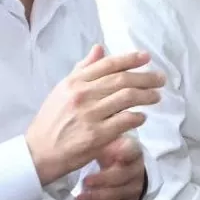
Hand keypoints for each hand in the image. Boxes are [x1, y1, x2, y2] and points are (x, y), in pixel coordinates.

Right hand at [27, 45, 164, 183]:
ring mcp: (90, 115)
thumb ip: (83, 69)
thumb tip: (99, 48)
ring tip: (156, 96)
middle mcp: (82, 95)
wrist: (39, 151)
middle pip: (122, 80)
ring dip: (146, 96)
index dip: (130, 59)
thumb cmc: (52, 120)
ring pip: (126, 98)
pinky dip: (138, 117)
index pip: (108, 65)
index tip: (147, 57)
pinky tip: (142, 117)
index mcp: (75, 82)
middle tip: (160, 79)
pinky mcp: (97, 135)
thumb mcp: (63, 89)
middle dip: (145, 78)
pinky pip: (125, 121)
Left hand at [75, 136, 146, 199]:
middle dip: (103, 180)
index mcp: (131, 150)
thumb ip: (98, 142)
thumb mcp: (103, 144)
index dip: (124, 153)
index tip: (113, 155)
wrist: (121, 169)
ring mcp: (136, 186)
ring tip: (80, 197)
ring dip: (98, 197)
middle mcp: (137, 168)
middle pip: (123, 175)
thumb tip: (86, 140)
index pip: (131, 150)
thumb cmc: (108, 154)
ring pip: (119, 194)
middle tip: (85, 182)